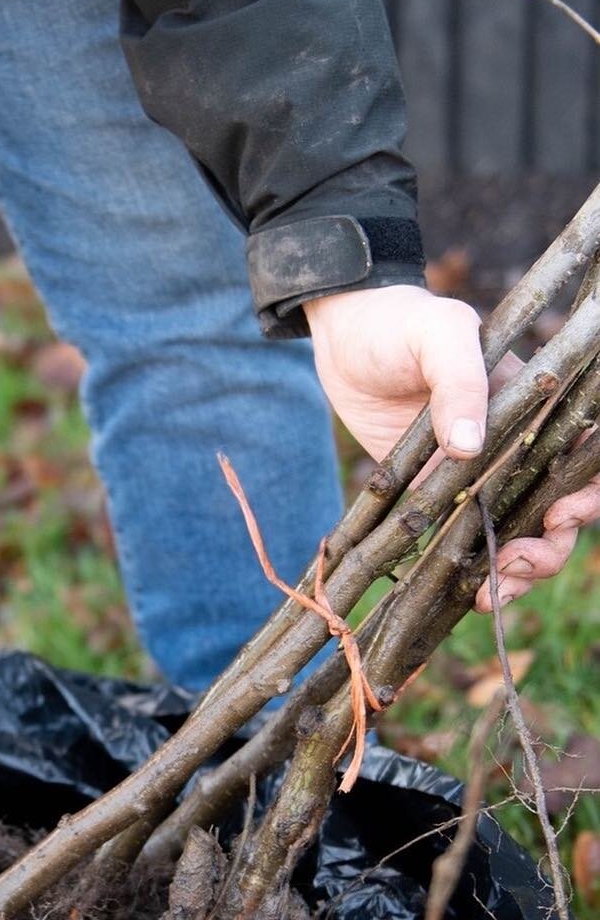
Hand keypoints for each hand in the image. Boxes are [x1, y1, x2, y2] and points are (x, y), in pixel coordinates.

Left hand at [303, 284, 599, 612]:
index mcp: (541, 406)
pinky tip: (461, 596)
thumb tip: (468, 446)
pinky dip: (469, 573)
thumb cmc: (403, 322)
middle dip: (550, 547)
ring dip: (516, 574)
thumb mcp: (438, 334)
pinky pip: (464, 543)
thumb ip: (459, 382)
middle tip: (515, 563)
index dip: (589, 493)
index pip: (587, 457)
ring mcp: (480, 476)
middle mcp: (519, 446)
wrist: (344, 334)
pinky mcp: (438, 496)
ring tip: (488, 595)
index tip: (561, 513)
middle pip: (560, 509)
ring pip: (519, 535)